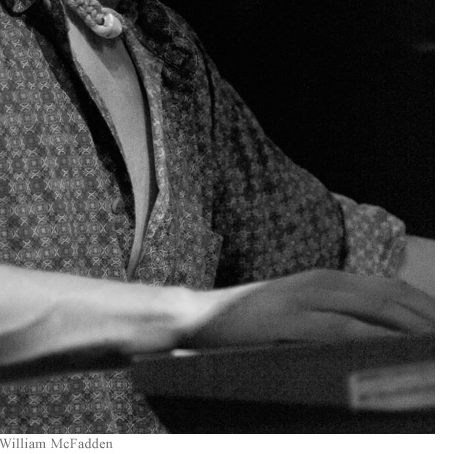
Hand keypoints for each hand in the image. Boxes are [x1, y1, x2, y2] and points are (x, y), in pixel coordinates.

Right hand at [186, 269, 434, 346]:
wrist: (199, 319)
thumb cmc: (252, 322)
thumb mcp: (297, 310)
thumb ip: (332, 315)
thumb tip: (377, 336)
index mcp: (325, 278)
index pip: (387, 287)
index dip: (420, 303)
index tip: (443, 323)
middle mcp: (319, 283)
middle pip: (387, 296)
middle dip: (424, 316)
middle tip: (447, 337)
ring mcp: (302, 300)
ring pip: (369, 311)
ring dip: (407, 329)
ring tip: (432, 347)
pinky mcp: (287, 321)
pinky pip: (337, 330)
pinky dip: (371, 340)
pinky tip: (390, 351)